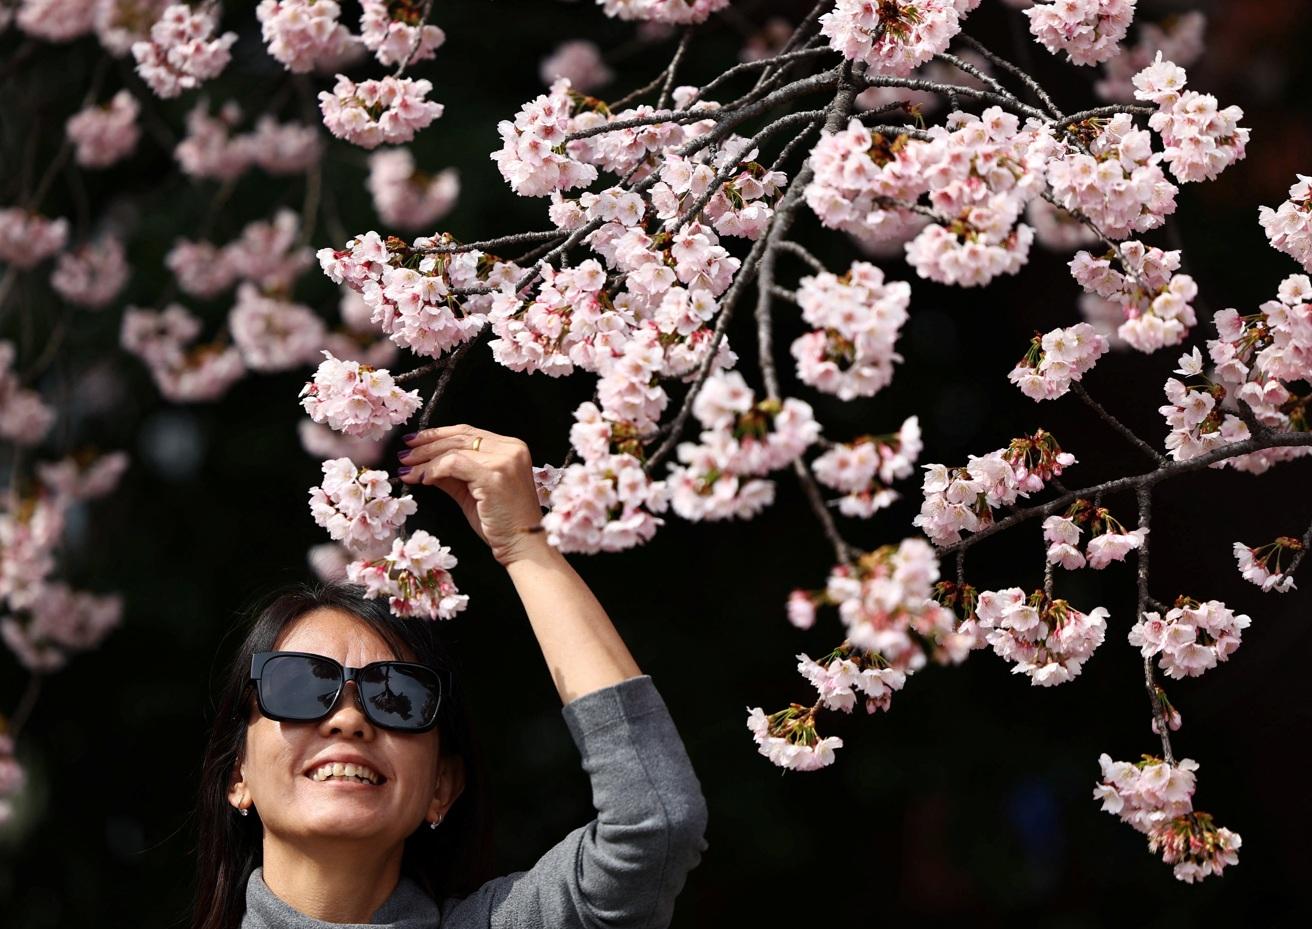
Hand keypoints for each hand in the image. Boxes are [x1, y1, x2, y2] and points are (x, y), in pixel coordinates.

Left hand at [397, 424, 550, 566]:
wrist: (523, 544)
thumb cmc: (502, 522)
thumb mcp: (472, 492)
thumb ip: (452, 475)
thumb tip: (423, 464)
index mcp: (511, 447)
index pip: (468, 432)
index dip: (438, 434)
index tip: (415, 442)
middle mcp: (511, 449)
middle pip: (459, 437)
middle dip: (426, 445)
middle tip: (404, 455)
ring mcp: (505, 460)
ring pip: (454, 450)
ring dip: (425, 460)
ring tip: (407, 469)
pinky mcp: (494, 475)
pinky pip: (454, 464)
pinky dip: (434, 470)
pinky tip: (423, 479)